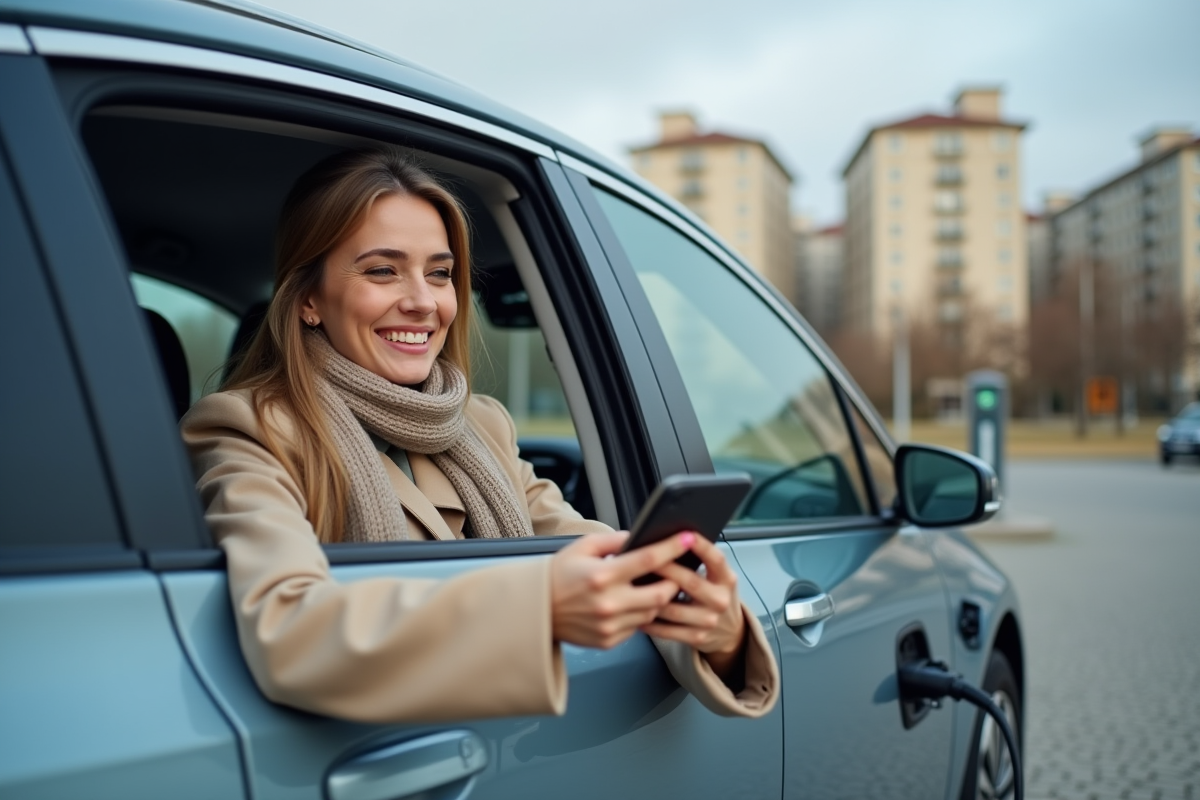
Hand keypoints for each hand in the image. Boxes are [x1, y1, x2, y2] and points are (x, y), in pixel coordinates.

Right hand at [549, 531, 695, 648]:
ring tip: (652, 587)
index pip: (648, 560)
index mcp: (602, 575)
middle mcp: (608, 603)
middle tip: (674, 572)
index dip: (671, 548)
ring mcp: (609, 625)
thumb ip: (614, 540)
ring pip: (652, 613)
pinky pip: (637, 628)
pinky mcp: (608, 641)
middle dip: (673, 582)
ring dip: (658, 600)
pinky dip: (640, 615)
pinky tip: (632, 604)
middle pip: (661, 593)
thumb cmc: (559, 575)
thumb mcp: (582, 547)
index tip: (687, 539)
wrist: (537, 610)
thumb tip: (640, 537)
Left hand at [639, 535, 746, 680]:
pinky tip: (636, 611)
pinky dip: (650, 621)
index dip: (702, 547)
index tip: (685, 534)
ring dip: (651, 597)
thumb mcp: (715, 576)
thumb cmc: (711, 594)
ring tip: (632, 586)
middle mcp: (721, 600)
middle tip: (644, 558)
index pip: (716, 559)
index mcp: (726, 579)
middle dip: (666, 568)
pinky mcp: (697, 638)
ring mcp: (710, 621)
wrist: (728, 631)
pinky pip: (667, 630)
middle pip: (690, 582)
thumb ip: (699, 561)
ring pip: (674, 608)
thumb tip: (668, 542)